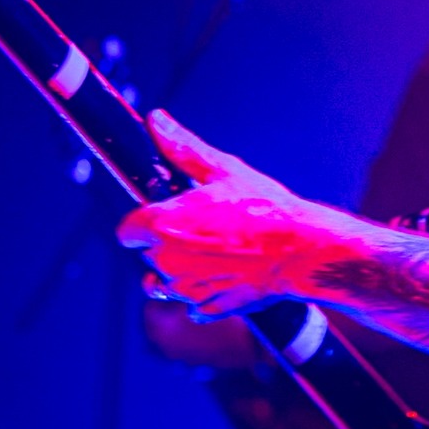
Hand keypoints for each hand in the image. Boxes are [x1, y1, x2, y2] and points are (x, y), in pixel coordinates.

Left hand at [116, 110, 346, 317]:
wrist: (302, 250)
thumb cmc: (265, 208)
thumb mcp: (225, 170)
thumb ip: (183, 149)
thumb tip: (156, 121)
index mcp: (162, 225)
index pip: (126, 231)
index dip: (144, 223)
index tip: (166, 218)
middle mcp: (166, 261)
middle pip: (149, 256)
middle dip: (167, 246)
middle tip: (205, 231)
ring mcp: (185, 289)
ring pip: (165, 284)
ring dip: (181, 273)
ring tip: (216, 256)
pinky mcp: (207, 307)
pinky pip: (192, 305)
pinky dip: (205, 294)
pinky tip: (229, 275)